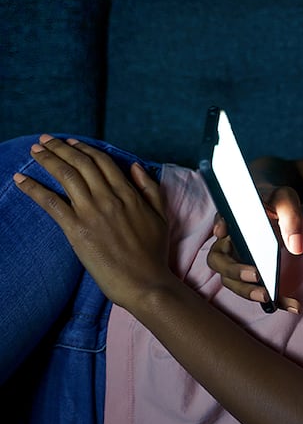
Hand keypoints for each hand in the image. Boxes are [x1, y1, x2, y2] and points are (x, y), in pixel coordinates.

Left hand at [14, 135, 172, 308]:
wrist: (145, 283)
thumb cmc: (154, 254)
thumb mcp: (161, 217)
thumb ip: (150, 189)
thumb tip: (135, 166)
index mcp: (130, 194)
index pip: (103, 162)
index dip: (84, 149)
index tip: (70, 142)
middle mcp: (109, 198)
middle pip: (81, 163)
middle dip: (60, 148)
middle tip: (45, 140)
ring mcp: (92, 212)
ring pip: (66, 176)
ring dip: (48, 159)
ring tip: (35, 151)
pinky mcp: (77, 230)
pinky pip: (51, 202)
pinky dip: (33, 188)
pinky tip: (20, 179)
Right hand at [207, 185, 302, 313]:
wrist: (278, 210)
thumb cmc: (276, 202)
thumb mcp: (286, 200)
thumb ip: (291, 216)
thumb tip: (295, 247)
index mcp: (233, 220)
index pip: (220, 222)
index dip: (218, 227)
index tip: (223, 231)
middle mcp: (229, 244)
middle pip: (220, 262)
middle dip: (234, 271)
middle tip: (255, 275)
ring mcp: (238, 262)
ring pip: (233, 282)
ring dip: (248, 292)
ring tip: (269, 297)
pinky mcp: (254, 276)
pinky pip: (260, 291)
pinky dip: (276, 301)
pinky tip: (294, 306)